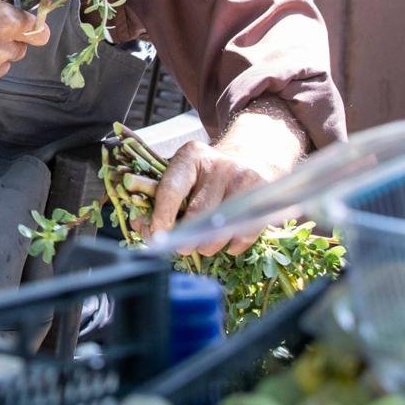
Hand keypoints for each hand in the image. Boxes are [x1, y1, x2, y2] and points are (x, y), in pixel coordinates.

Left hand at [139, 141, 287, 254]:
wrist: (252, 156)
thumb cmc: (207, 172)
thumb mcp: (182, 173)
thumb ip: (158, 197)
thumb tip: (141, 226)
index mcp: (191, 156)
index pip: (171, 189)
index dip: (162, 216)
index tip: (156, 235)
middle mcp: (218, 165)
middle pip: (198, 212)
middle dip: (186, 237)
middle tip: (181, 248)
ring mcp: (243, 179)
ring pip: (223, 226)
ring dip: (209, 245)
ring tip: (203, 247)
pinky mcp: (263, 195)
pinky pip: (246, 231)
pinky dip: (234, 245)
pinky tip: (227, 244)